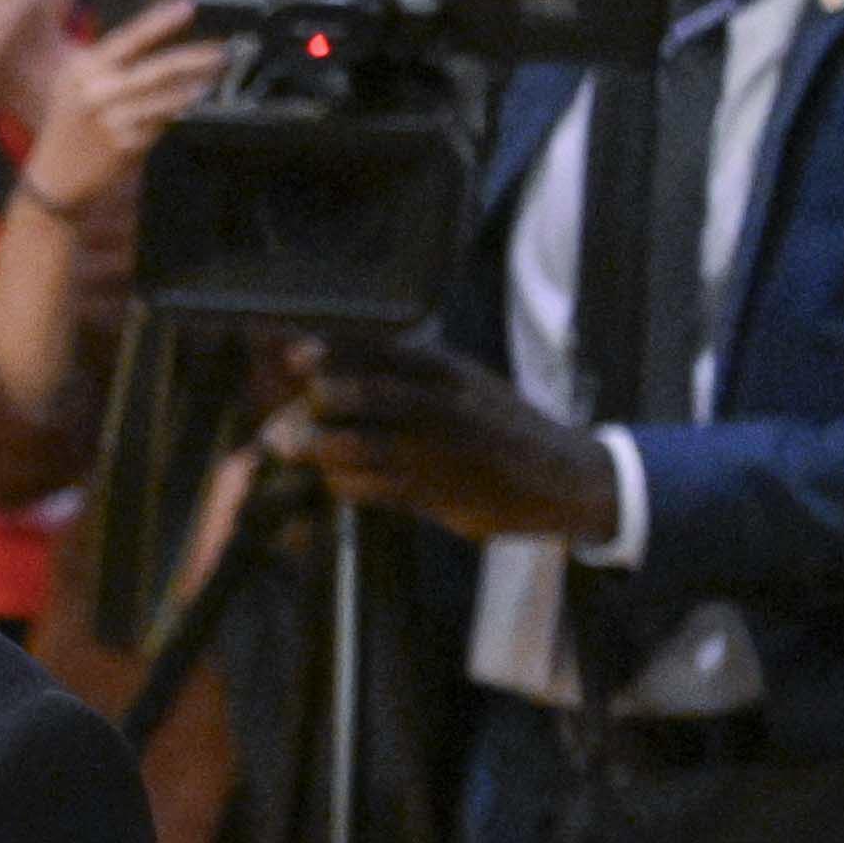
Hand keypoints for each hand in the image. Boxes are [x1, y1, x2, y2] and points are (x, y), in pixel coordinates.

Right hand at [21, 2, 227, 230]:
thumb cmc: (73, 123)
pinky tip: (193, 106)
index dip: (162, 19)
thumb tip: (163, 28)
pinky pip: (163, 123)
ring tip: (214, 78)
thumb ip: (113, 60)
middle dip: (195, 58)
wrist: (54, 176)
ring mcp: (111, 120)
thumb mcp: (79, 83)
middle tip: (223, 51)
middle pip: (157, 69)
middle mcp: (94, 92)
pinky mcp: (125, 145)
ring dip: (195, 87)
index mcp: (82, 68)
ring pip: (167, 99)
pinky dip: (180, 113)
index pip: (130, 37)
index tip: (190, 4)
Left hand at [263, 336, 625, 541]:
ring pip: (360, 442)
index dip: (330, 351)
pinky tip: (335, 480)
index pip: (380, 350)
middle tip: (279, 419)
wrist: (564, 476)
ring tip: (292, 449)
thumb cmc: (498, 428)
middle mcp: (444, 403)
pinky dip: (342, 483)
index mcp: (450, 370)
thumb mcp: (464, 387)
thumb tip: (328, 376)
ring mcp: (441, 449)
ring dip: (317, 448)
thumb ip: (407, 378)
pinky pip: (372, 486)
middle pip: (363, 393)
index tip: (292, 355)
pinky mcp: (438, 492)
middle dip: (313, 405)